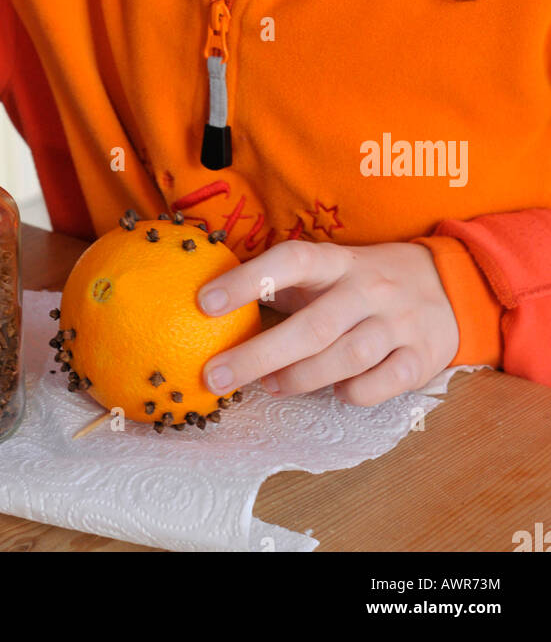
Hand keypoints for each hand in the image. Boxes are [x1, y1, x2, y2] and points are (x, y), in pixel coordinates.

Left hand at [196, 240, 460, 406]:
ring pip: (345, 357)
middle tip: (215, 376)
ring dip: (300, 378)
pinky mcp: (421, 357)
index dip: (247, 279)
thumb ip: (282, 284)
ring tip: (269, 386)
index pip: (291, 260)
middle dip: (259, 354)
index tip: (204, 302)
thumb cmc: (364, 283)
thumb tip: (214, 304)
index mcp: (337, 261)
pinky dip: (352, 392)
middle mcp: (368, 288)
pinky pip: (381, 383)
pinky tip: (334, 392)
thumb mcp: (328, 269)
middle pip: (312, 325)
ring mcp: (397, 323)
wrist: (447, 286)